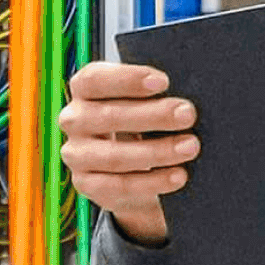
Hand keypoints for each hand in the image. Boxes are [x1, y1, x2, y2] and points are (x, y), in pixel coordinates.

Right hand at [58, 59, 198, 245]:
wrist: (132, 168)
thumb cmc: (142, 122)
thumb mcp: (142, 102)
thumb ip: (155, 95)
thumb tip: (183, 99)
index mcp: (84, 89)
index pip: (96, 79)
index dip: (128, 79)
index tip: (164, 81)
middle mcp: (74, 120)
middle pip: (109, 116)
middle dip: (154, 115)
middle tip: (188, 114)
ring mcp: (77, 155)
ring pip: (115, 156)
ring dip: (157, 152)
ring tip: (190, 147)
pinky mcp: (87, 184)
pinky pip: (120, 186)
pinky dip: (153, 182)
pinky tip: (178, 176)